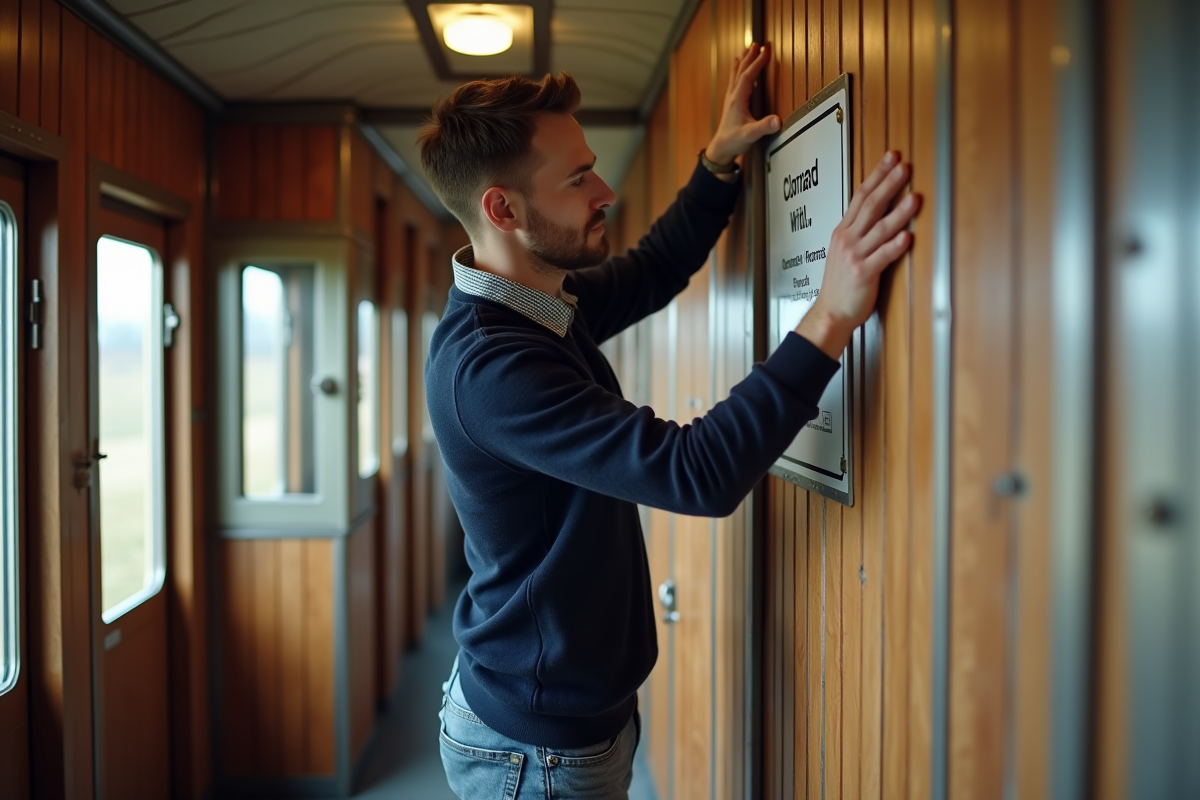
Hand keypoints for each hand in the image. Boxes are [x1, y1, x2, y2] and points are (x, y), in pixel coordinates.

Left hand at [704, 43, 780, 166]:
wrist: (721, 149)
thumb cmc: (734, 141)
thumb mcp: (751, 135)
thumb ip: (764, 127)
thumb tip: (778, 120)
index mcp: (738, 100)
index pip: (748, 76)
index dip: (757, 62)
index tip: (767, 50)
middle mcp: (733, 96)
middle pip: (740, 71)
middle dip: (750, 56)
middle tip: (758, 44)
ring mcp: (731, 99)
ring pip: (736, 74)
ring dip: (743, 60)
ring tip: (748, 48)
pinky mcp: (731, 103)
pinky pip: (734, 81)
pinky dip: (738, 70)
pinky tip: (737, 67)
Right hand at [796, 151, 921, 358]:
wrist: (831, 312)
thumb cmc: (840, 285)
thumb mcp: (843, 252)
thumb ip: (858, 232)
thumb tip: (877, 213)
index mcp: (843, 232)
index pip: (860, 196)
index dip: (876, 175)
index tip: (890, 159)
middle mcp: (848, 240)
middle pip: (870, 205)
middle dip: (889, 184)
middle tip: (904, 168)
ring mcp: (855, 256)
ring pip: (879, 228)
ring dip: (899, 212)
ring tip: (914, 198)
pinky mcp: (864, 273)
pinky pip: (882, 256)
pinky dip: (894, 246)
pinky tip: (906, 237)